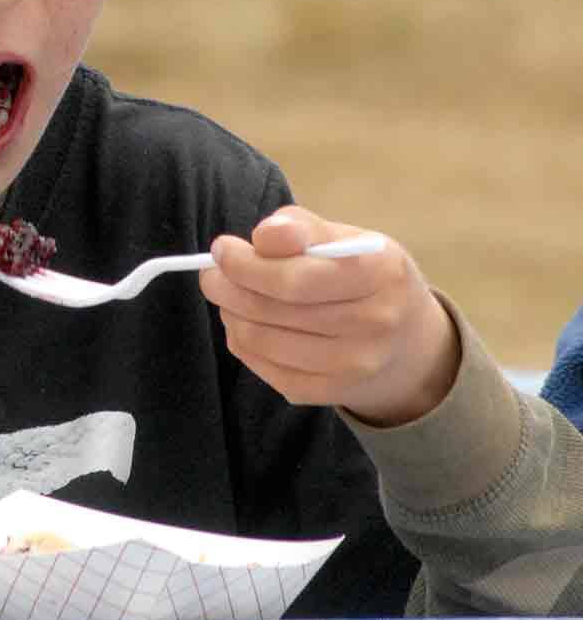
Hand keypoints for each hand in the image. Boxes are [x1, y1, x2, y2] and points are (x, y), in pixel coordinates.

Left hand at [200, 205, 459, 425]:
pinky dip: (245, 345)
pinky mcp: (335, 391)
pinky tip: (245, 325)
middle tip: (211, 274)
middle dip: (228, 288)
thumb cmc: (363, 274)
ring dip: (232, 315)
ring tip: (229, 297)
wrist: (406, 338)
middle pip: (273, 310)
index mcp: (380, 272)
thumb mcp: (345, 236)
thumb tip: (261, 237)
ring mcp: (356, 364)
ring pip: (264, 341)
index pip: (295, 277)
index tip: (222, 248)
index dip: (245, 264)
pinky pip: (269, 370)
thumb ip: (301, 227)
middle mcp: (375, 322)